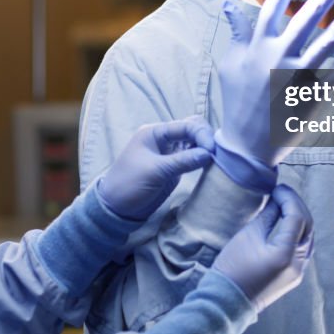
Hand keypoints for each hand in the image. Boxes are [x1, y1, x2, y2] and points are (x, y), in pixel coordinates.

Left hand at [98, 117, 214, 220]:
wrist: (116, 207)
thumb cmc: (130, 184)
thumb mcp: (156, 171)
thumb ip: (182, 161)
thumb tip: (208, 153)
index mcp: (155, 132)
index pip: (185, 125)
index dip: (201, 134)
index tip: (211, 150)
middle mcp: (164, 139)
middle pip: (192, 129)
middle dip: (206, 137)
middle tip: (216, 154)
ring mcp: (170, 152)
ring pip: (194, 142)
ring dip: (205, 147)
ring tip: (216, 159)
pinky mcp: (174, 166)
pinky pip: (192, 156)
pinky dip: (202, 158)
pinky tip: (210, 164)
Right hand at [212, 185, 313, 312]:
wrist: (227, 300)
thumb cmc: (232, 267)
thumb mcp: (248, 236)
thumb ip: (268, 216)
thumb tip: (277, 201)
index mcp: (285, 254)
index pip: (297, 217)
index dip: (288, 198)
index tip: (277, 188)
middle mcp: (297, 264)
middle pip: (307, 227)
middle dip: (296, 206)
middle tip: (283, 192)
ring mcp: (298, 272)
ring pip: (308, 238)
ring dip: (300, 219)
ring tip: (285, 204)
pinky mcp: (293, 276)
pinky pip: (303, 249)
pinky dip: (298, 233)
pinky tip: (287, 223)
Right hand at [218, 0, 333, 168]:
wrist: (246, 143)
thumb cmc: (237, 100)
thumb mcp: (230, 64)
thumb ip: (236, 34)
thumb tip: (229, 5)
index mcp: (257, 48)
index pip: (270, 11)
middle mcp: (276, 58)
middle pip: (301, 23)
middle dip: (319, 0)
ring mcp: (295, 77)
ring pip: (322, 48)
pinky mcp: (310, 96)